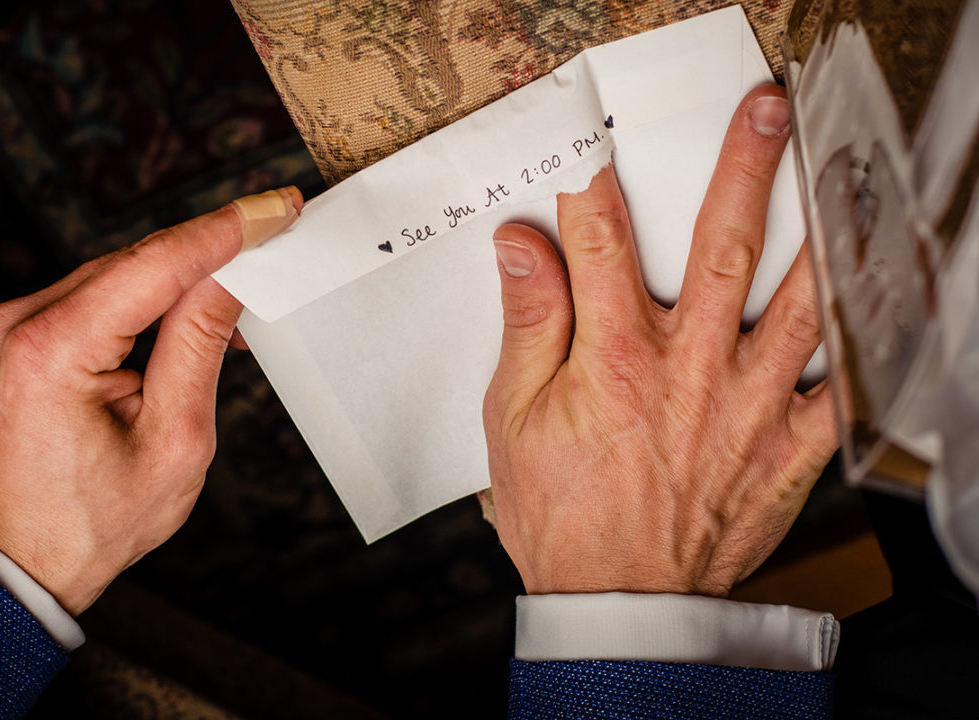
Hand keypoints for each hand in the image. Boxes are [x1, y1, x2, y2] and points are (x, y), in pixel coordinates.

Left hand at [0, 188, 300, 614]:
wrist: (23, 563)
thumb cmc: (98, 521)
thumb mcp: (174, 438)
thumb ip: (199, 344)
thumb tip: (230, 277)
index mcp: (52, 351)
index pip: (154, 265)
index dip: (223, 233)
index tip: (275, 208)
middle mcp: (18, 326)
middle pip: (133, 263)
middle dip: (207, 248)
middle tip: (272, 230)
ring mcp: (8, 331)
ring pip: (114, 277)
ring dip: (178, 276)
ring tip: (242, 283)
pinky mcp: (15, 341)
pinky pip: (91, 299)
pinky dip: (144, 299)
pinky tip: (187, 310)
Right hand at [483, 85, 837, 596]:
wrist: (619, 604)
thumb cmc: (562, 513)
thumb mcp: (514, 421)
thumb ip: (528, 325)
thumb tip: (520, 250)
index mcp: (615, 358)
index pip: (604, 242)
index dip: (598, 184)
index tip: (599, 146)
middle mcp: (689, 368)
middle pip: (720, 247)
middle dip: (743, 169)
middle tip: (764, 114)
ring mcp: (746, 405)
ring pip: (796, 303)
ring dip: (817, 235)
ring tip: (835, 183)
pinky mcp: (783, 448)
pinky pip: (834, 390)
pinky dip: (856, 346)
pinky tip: (865, 303)